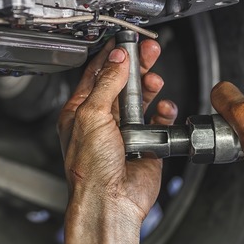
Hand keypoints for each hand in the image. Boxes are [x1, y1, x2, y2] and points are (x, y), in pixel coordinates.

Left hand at [58, 38, 176, 243]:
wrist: (110, 202)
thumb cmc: (90, 170)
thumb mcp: (92, 116)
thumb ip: (106, 83)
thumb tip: (116, 59)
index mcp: (81, 112)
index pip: (96, 74)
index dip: (111, 56)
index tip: (125, 41)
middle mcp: (102, 121)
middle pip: (121, 83)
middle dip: (136, 66)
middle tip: (149, 51)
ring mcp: (125, 132)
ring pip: (141, 100)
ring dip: (149, 88)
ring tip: (155, 79)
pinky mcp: (146, 144)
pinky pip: (158, 121)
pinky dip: (163, 112)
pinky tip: (163, 108)